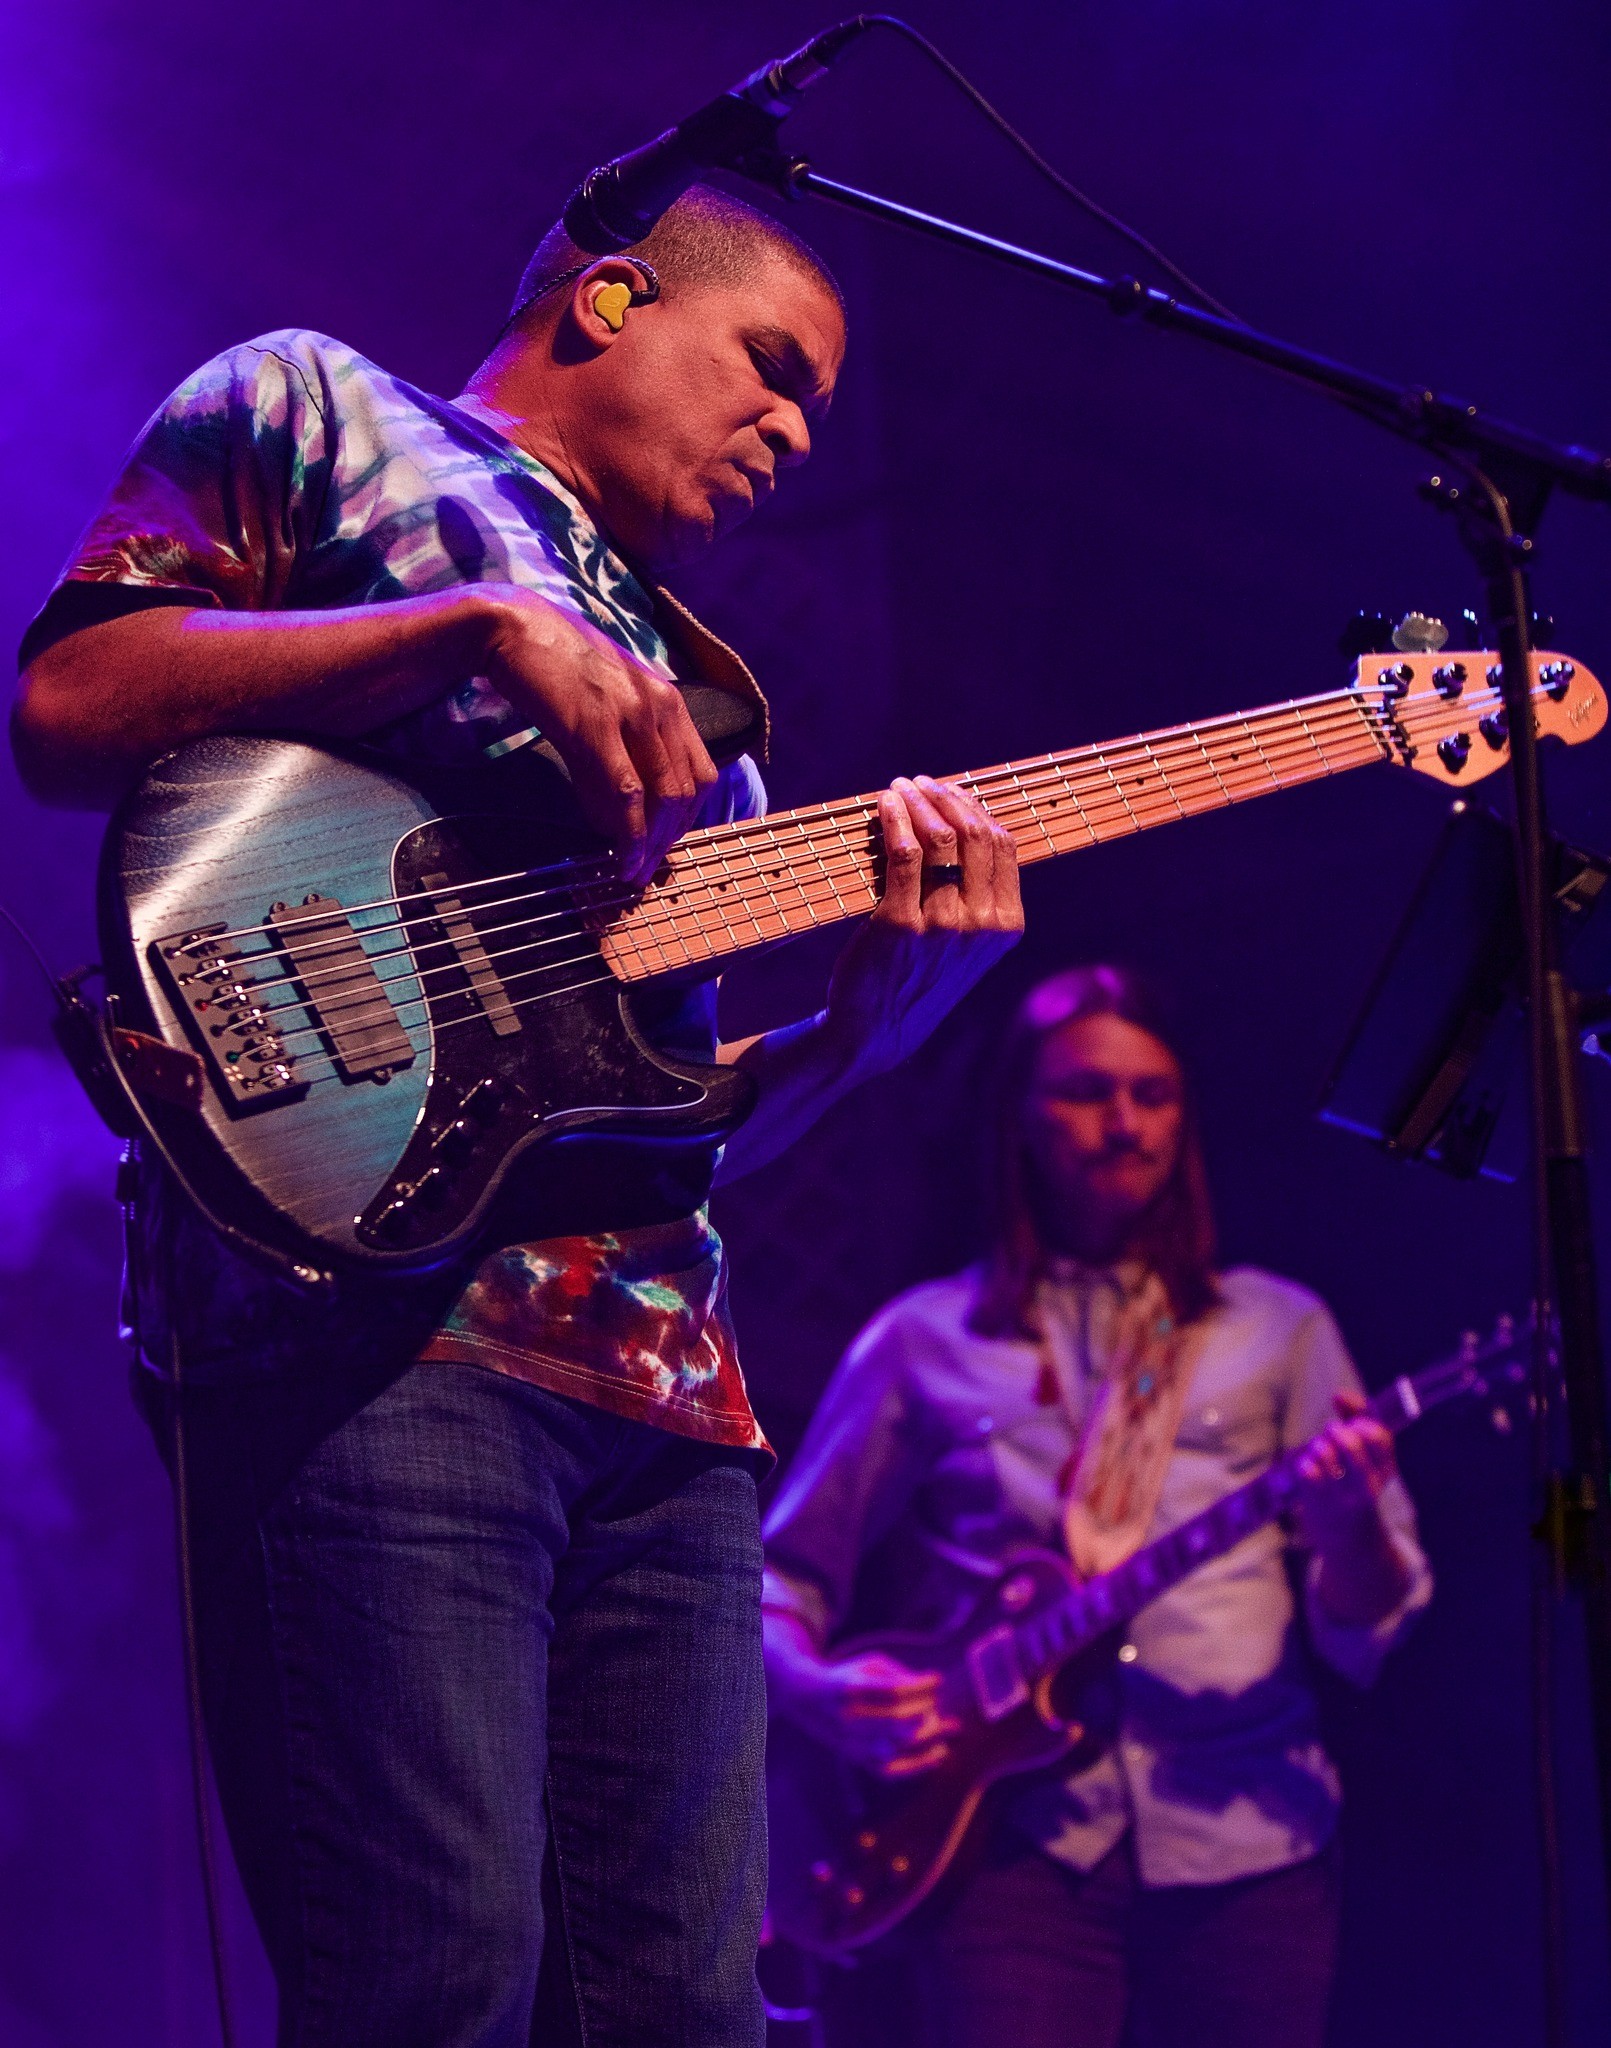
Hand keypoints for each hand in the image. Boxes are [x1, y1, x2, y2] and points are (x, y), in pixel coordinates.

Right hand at [480, 587, 717, 881]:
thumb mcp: (608, 702)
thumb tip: (624, 812)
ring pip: (662, 796)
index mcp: (670, 701)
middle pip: (686, 791)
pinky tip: (619, 851)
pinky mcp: (596, 725)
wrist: (515, 629)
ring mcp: (632, 713)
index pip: (701, 773)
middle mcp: (661, 705)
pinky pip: (625, 792)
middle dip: (669, 839)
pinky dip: (627, 830)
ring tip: (632, 870)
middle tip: (647, 869)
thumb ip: (626, 748)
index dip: (688, 819)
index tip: (666, 846)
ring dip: (650, 843)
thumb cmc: (558, 667)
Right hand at [782, 1650, 958, 1777]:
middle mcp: (847, 1719)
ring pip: (895, 1749)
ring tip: (950, 1728)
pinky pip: (890, 1771)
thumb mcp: (869, 1665)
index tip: (937, 1679)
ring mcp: (851, 1744)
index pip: (891, 1691)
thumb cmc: (849, 1677)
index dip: (919, 1687)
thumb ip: (899, 1674)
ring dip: (928, 1739)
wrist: (808, 1700)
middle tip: (939, 1705)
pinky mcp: (857, 1760)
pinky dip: (917, 1766)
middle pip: (895, 1722)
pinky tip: (938, 1756)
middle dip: (926, 1713)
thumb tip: (933, 1687)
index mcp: (848, 1689)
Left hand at [824, 776, 1022, 1075]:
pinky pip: (903, 854)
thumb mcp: (966, 943)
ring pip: (939, 838)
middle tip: (919, 783)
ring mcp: (942, 925)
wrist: (876, 1030)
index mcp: (1006, 925)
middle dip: (945, 796)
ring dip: (917, 801)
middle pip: (975, 834)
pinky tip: (885, 806)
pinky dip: (895, 820)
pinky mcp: (900, 923)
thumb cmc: (918, 977)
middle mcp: (982, 925)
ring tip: (898, 789)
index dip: (976, 807)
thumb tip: (962, 821)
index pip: (1003, 844)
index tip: (949, 791)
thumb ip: (977, 894)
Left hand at [1294, 1392, 1411, 1625]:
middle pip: (1353, 1447)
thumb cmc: (1356, 1487)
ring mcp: (1344, 1498)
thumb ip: (1356, 1420)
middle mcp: (1369, 1485)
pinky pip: (1309, 1476)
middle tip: (1332, 1432)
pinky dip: (1306, 1464)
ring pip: (1327, 1459)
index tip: (1353, 1420)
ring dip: (1320, 1447)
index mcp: (1385, 1470)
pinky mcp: (1320, 1507)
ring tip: (1320, 1448)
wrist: (1352, 1543)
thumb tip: (1339, 1395)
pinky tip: (1308, 1467)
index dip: (1362, 1419)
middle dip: (1338, 1433)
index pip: (1380, 1438)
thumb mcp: (1367, 1458)